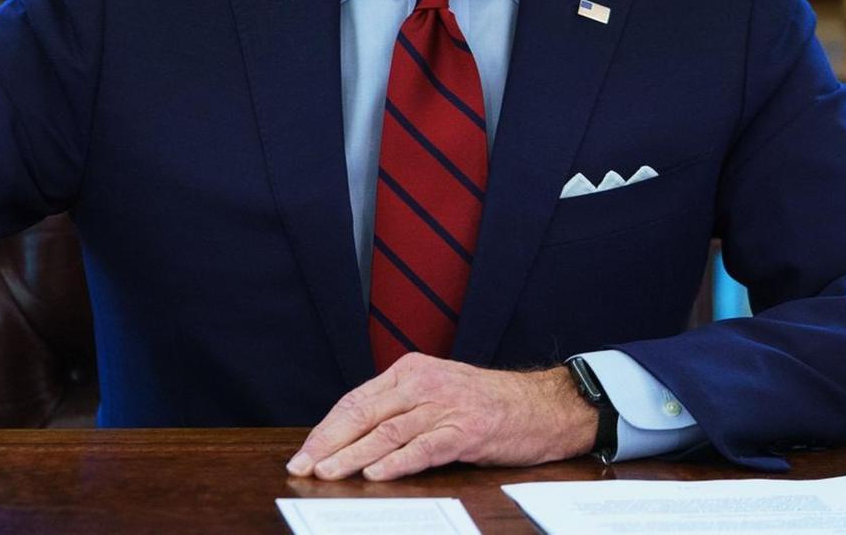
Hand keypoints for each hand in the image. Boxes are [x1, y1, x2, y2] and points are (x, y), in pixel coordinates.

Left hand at [286, 354, 597, 480]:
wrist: (542, 405)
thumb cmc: (487, 403)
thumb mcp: (437, 392)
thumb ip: (400, 407)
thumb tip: (354, 438)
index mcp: (410, 372)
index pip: (356, 401)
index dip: (327, 429)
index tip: (304, 452)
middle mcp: (422, 384)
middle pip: (364, 414)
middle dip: (328, 443)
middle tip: (303, 466)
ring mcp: (444, 407)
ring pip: (387, 432)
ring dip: (353, 455)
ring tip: (328, 472)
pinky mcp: (465, 431)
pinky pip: (423, 448)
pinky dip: (397, 462)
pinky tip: (375, 474)